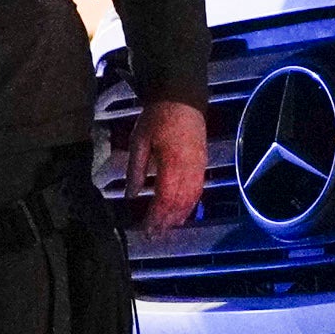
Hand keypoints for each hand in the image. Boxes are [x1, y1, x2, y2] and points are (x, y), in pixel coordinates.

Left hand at [128, 95, 211, 225]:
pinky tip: (181, 212)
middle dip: (166, 221)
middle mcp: (188, 169)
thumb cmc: (157, 118)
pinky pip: (198, 191)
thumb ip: (136, 169)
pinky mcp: (203, 164)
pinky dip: (189, 206)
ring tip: (166, 228)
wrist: (182, 98)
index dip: (155, 217)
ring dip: (178, 216)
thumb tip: (131, 195)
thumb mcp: (139, 141)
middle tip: (154, 235)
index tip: (145, 229)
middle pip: (179, 203)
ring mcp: (198, 167)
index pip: (164, 198)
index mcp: (171, 163)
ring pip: (191, 200)